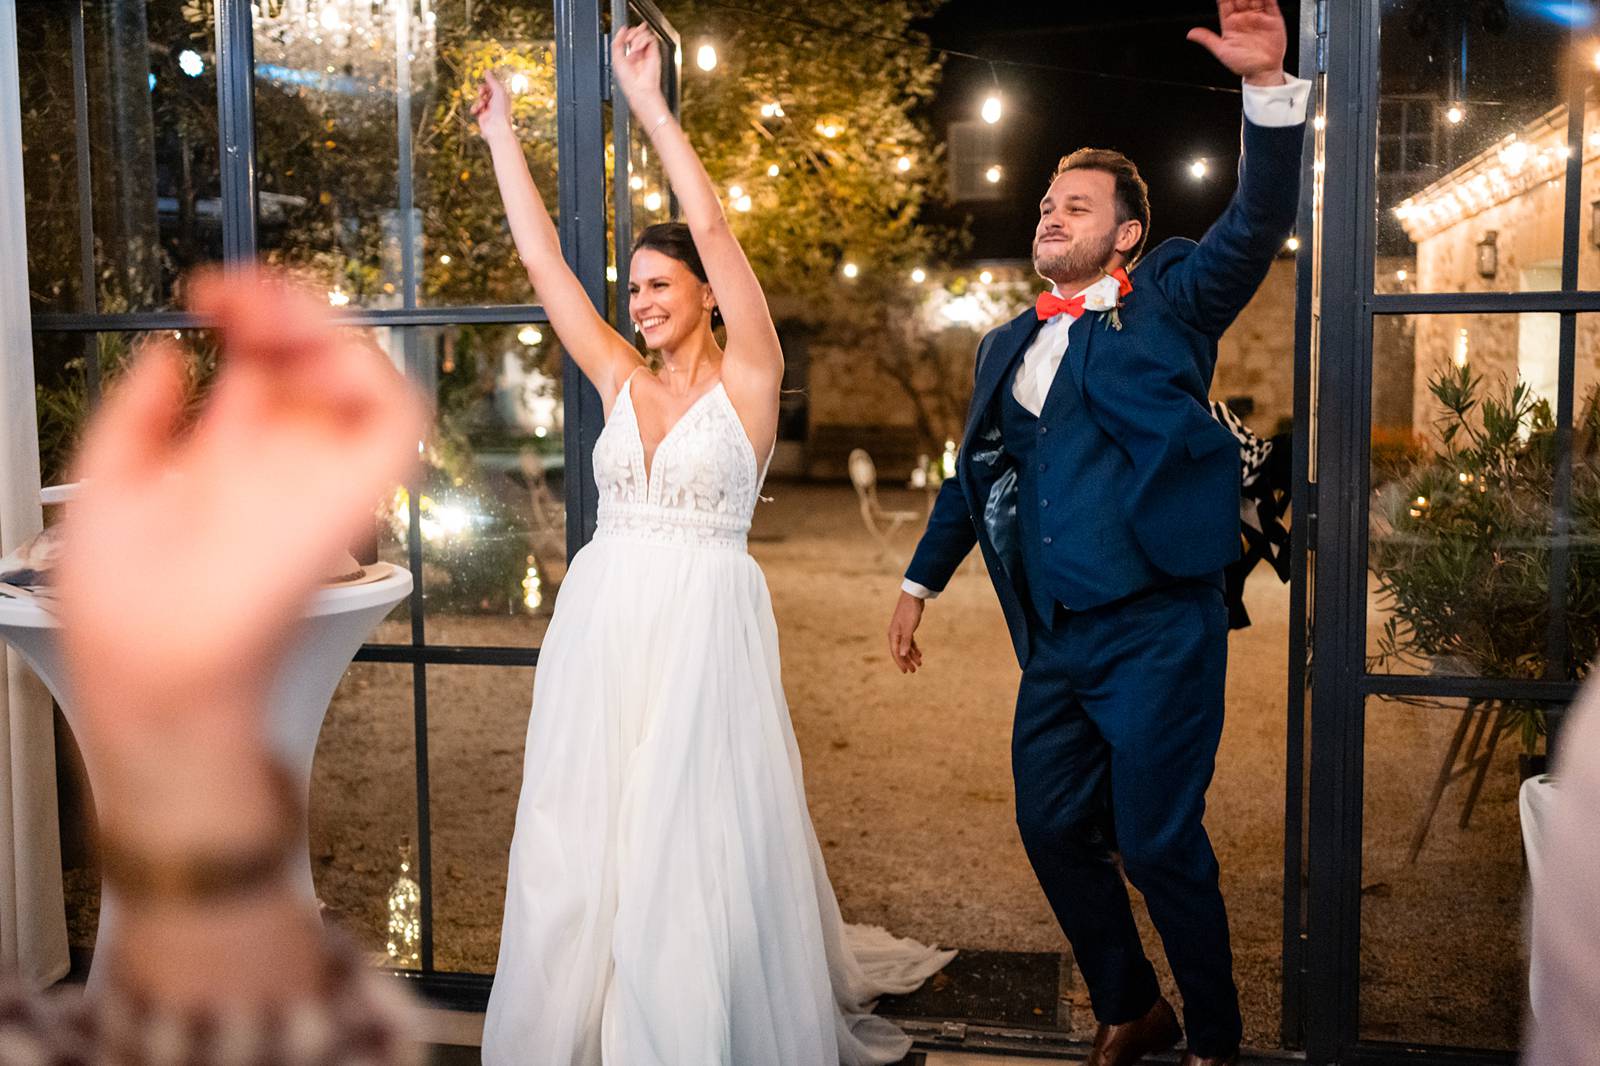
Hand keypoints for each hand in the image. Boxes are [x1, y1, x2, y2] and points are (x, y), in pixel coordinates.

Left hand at [57, 269, 425, 763]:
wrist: (152, 667)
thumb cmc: (125, 613)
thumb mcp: (101, 485)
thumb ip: (135, 415)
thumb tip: (164, 356)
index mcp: (227, 462)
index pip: (263, 368)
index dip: (246, 316)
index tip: (208, 292)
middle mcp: (280, 463)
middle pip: (313, 360)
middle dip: (284, 306)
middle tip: (241, 290)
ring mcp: (320, 476)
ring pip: (363, 377)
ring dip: (327, 327)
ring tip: (271, 309)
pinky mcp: (356, 495)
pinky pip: (395, 421)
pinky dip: (370, 373)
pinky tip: (312, 354)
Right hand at [471, 72, 513, 136]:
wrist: (496, 127)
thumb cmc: (500, 109)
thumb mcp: (498, 91)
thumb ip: (492, 81)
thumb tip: (486, 70)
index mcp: (503, 97)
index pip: (492, 87)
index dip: (487, 85)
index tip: (484, 86)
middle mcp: (497, 103)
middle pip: (485, 92)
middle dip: (482, 91)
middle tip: (481, 93)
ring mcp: (489, 110)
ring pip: (479, 100)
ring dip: (478, 101)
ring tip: (481, 106)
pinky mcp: (483, 116)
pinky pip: (475, 108)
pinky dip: (474, 108)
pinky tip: (475, 111)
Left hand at [611, 24, 667, 119]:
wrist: (638, 88)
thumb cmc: (628, 80)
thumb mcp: (616, 59)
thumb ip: (617, 43)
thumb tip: (622, 30)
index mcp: (630, 55)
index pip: (630, 37)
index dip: (627, 32)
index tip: (623, 33)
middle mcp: (639, 53)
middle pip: (639, 33)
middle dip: (633, 31)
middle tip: (629, 37)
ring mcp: (647, 53)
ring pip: (645, 34)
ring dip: (637, 37)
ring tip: (633, 47)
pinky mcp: (654, 53)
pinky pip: (651, 39)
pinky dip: (643, 40)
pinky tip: (638, 48)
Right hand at [887, 591, 925, 673]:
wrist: (913, 596)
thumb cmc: (910, 611)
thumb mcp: (909, 628)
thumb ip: (906, 641)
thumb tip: (903, 655)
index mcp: (893, 635)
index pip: (896, 653)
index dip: (901, 663)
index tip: (906, 672)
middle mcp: (896, 634)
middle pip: (901, 651)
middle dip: (907, 662)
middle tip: (914, 671)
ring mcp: (901, 631)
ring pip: (906, 647)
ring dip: (912, 656)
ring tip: (919, 664)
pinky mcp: (908, 628)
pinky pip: (910, 641)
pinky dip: (914, 648)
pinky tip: (919, 653)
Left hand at [1187, 0, 1286, 85]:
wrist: (1262, 72)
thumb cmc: (1242, 64)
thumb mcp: (1222, 51)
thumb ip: (1207, 39)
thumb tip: (1190, 34)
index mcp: (1230, 22)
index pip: (1225, 2)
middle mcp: (1244, 17)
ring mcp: (1258, 16)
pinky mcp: (1273, 18)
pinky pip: (1270, 2)